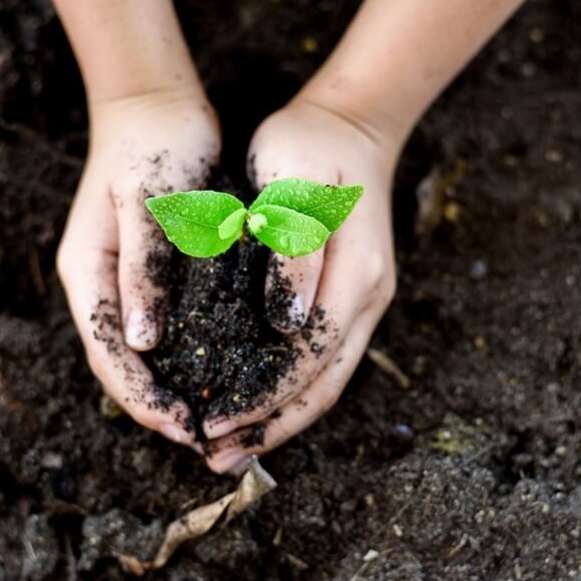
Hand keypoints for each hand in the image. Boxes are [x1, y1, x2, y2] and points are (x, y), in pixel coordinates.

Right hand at [56, 91, 219, 450]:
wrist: (156, 103)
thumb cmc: (154, 146)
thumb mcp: (150, 206)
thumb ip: (145, 270)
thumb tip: (141, 342)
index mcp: (87, 274)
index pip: (108, 355)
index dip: (143, 399)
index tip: (184, 427)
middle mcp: (98, 285)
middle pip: (120, 365)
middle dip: (156, 406)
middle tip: (204, 438)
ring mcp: (121, 280)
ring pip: (138, 353)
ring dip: (167, 389)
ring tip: (210, 418)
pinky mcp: (148, 272)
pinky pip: (160, 329)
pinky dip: (183, 357)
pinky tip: (216, 371)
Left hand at [202, 99, 398, 472]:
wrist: (350, 123)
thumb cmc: (308, 146)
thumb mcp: (292, 186)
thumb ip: (293, 256)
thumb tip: (286, 325)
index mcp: (355, 276)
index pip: (308, 359)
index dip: (262, 398)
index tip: (213, 423)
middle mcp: (367, 298)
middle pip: (323, 385)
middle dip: (270, 426)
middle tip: (216, 458)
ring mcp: (364, 299)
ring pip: (326, 379)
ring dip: (282, 418)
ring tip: (234, 448)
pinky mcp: (350, 295)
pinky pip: (323, 358)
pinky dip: (290, 389)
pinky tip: (257, 402)